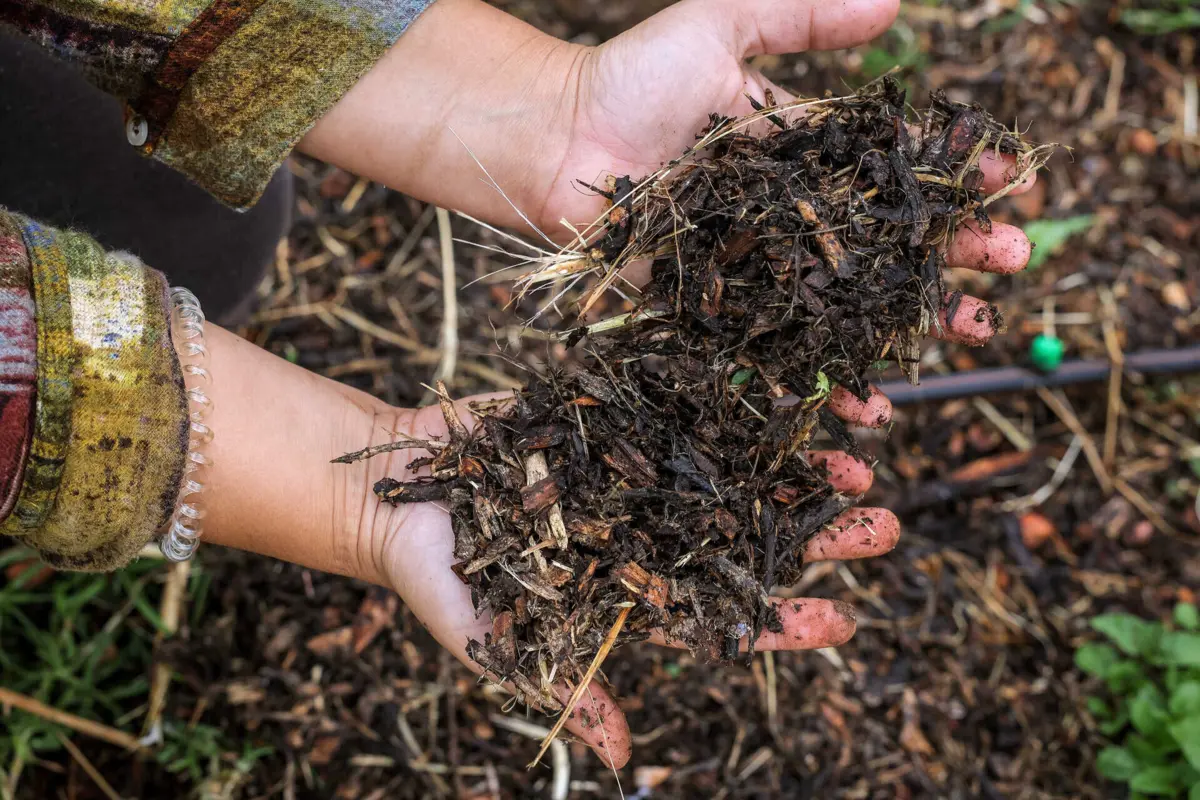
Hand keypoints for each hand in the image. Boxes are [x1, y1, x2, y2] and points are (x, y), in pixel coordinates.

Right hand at [338, 393, 894, 768]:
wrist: (395, 489)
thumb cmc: (438, 575)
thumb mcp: (492, 641)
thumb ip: (559, 685)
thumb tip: (623, 759)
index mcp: (632, 587)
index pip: (720, 612)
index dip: (779, 618)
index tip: (837, 620)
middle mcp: (648, 527)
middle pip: (747, 533)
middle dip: (814, 531)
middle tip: (882, 523)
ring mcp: (635, 468)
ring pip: (733, 464)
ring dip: (795, 460)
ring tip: (860, 450)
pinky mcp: (613, 412)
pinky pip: (684, 400)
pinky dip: (737, 393)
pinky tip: (790, 383)